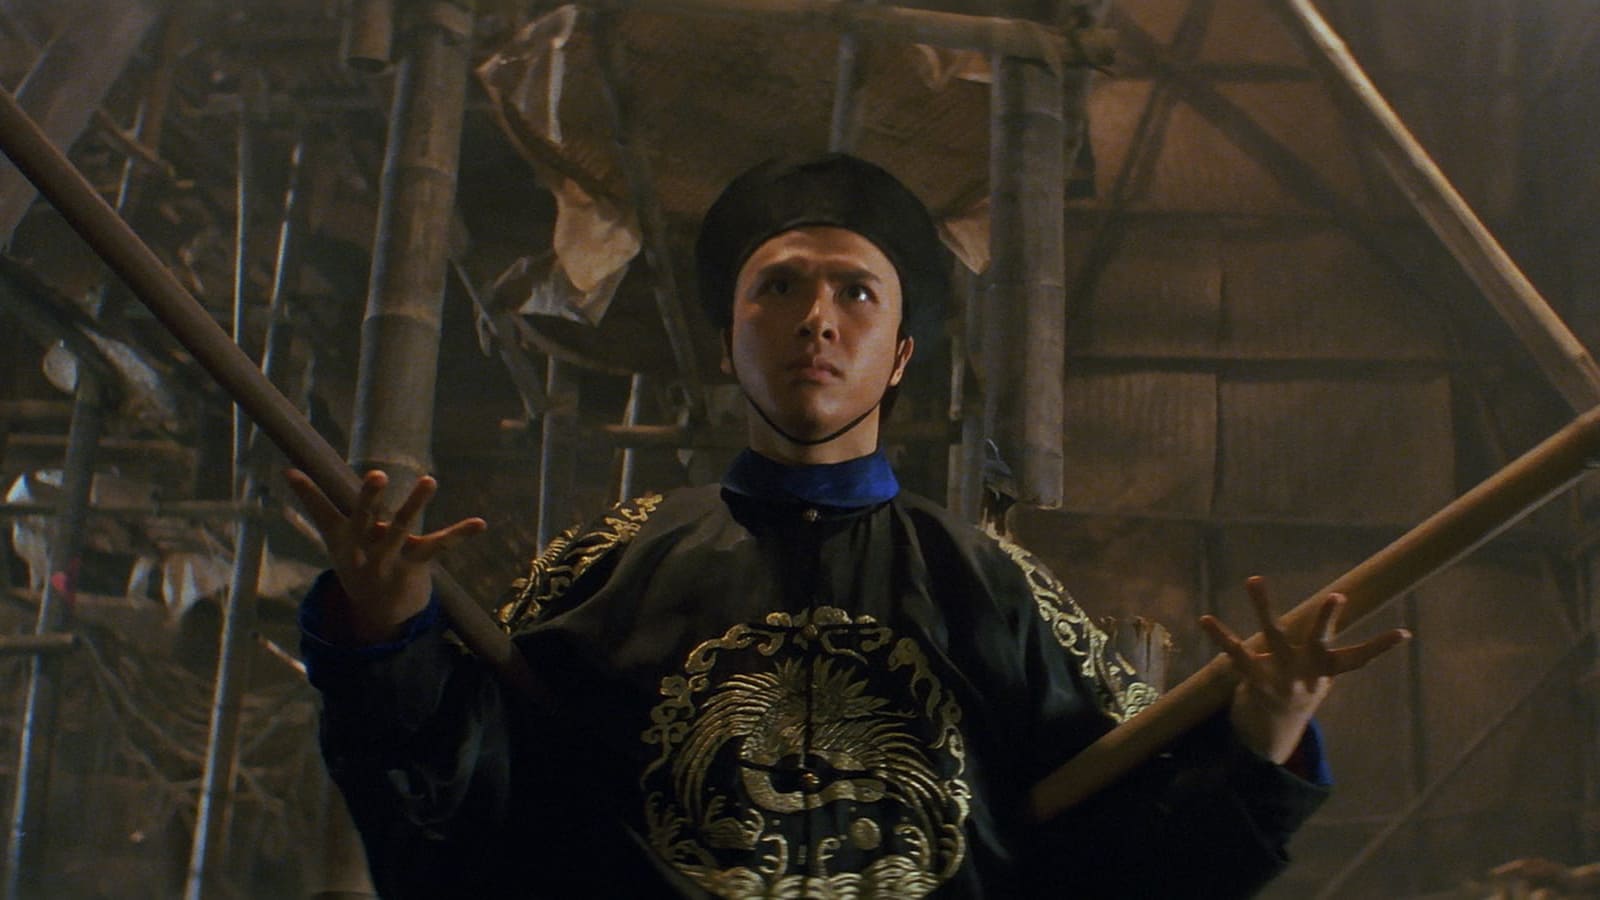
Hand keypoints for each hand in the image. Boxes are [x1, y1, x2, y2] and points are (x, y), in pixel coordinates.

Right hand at [285, 468, 484, 644]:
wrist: (379, 611)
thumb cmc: (355, 560)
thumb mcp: (334, 536)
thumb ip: (315, 503)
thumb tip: (287, 471)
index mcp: (344, 538)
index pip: (323, 511)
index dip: (310, 494)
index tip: (293, 472)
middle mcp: (365, 548)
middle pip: (366, 519)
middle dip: (370, 498)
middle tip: (376, 475)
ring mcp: (391, 558)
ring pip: (403, 528)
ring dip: (416, 503)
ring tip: (429, 479)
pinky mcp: (417, 563)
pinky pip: (440, 544)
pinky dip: (460, 533)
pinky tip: (480, 523)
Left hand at [1199, 575, 1409, 763]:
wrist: (1272, 731)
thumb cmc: (1301, 688)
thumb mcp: (1319, 673)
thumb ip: (1329, 649)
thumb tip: (1361, 623)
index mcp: (1325, 672)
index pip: (1358, 659)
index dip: (1380, 648)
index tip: (1405, 634)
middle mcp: (1306, 673)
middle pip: (1319, 641)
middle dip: (1327, 619)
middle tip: (1336, 596)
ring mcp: (1280, 677)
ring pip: (1273, 635)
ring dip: (1264, 607)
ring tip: (1255, 579)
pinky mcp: (1253, 679)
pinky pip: (1236, 654)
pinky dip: (1221, 636)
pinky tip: (1206, 619)